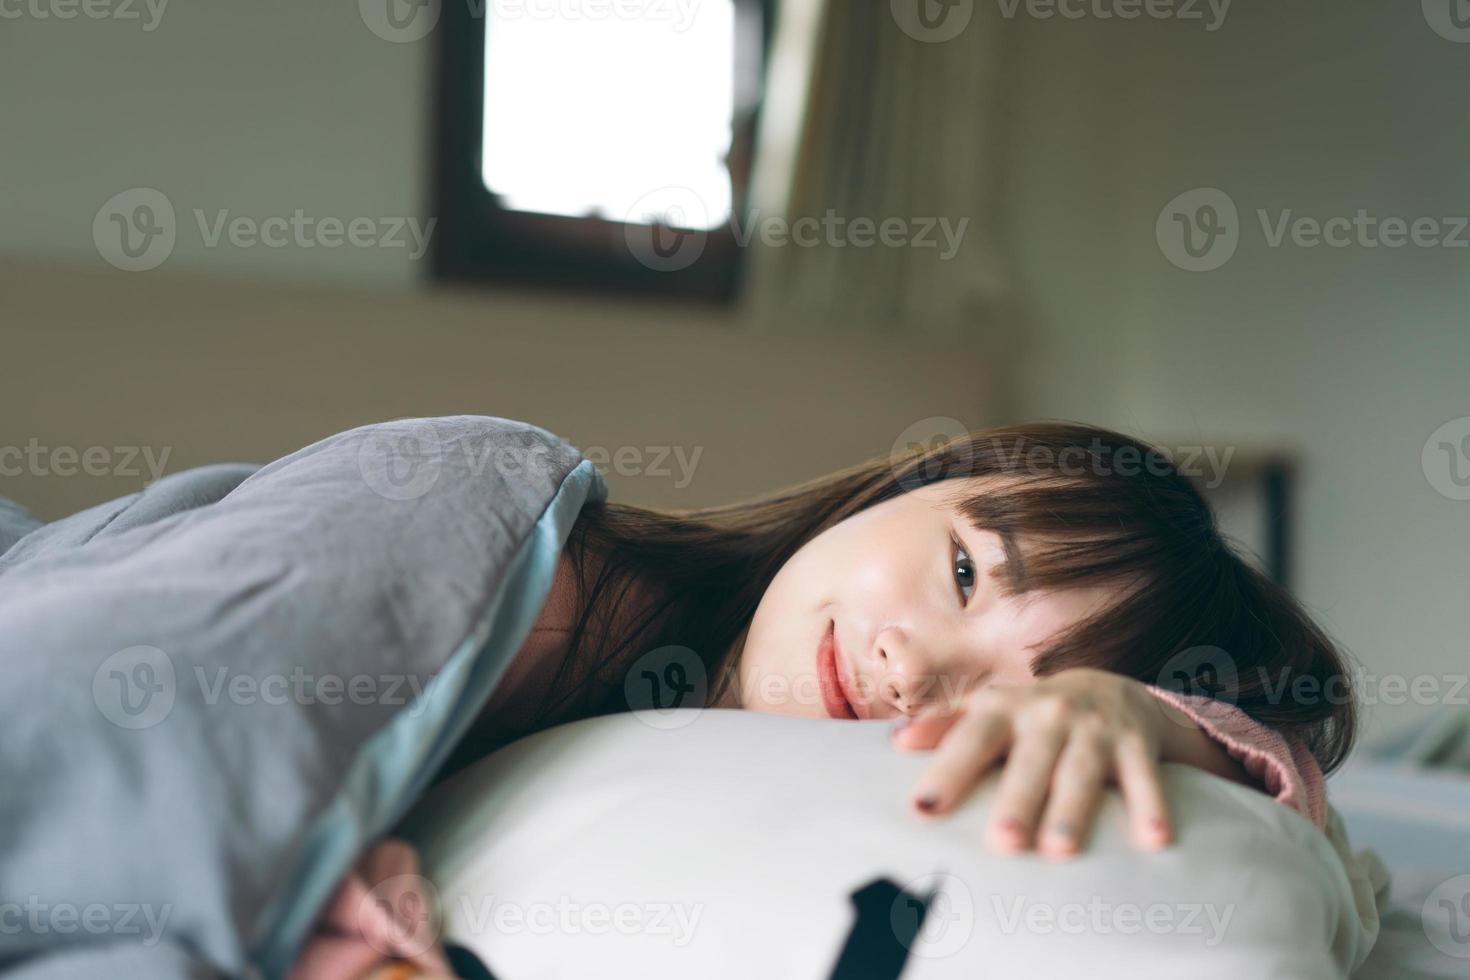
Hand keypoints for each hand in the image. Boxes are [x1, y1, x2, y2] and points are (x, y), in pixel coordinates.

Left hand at [891, 667, 1173, 858]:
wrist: (1108, 686)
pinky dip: (1150, 806)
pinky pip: (1144, 777)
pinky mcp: (1136, 743)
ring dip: (1072, 811)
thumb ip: (946, 728)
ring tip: (1060, 852)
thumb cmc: (1030, 715)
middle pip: (1030, 762)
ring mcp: (1094, 728)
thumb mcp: (989, 712)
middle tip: (1002, 844)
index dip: (947, 771)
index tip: (921, 809)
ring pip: (1082, 772)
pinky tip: (1154, 842)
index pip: (971, 740)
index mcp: (1003, 709)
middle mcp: (1048, 715)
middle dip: (1017, 801)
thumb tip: (895, 742)